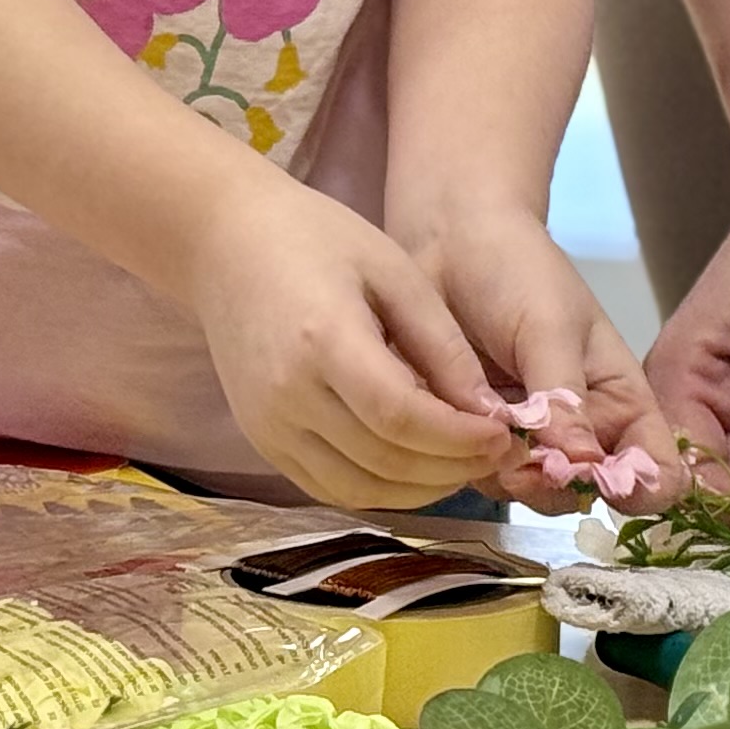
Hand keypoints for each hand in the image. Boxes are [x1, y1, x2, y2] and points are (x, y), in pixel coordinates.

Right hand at [189, 172, 511, 507]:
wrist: (225, 243)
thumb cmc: (316, 238)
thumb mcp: (392, 270)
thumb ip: (441, 343)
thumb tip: (487, 411)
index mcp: (323, 341)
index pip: (401, 417)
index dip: (458, 438)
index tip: (504, 433)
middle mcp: (287, 396)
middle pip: (383, 462)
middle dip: (451, 467)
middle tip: (498, 450)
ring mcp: (268, 426)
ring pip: (356, 490)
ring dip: (419, 490)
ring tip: (463, 463)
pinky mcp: (261, 441)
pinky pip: (328, 487)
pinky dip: (379, 489)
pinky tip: (416, 467)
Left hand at [409, 208, 680, 507]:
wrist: (447, 244)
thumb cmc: (518, 272)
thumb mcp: (551, 326)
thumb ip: (564, 395)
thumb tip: (582, 465)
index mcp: (619, 402)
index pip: (656, 469)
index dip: (645, 490)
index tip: (613, 484)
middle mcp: (579, 433)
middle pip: (587, 495)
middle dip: (561, 488)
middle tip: (529, 461)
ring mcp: (526, 443)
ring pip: (531, 494)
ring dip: (511, 477)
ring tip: (487, 431)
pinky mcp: (476, 443)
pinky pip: (480, 477)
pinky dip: (468, 462)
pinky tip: (454, 423)